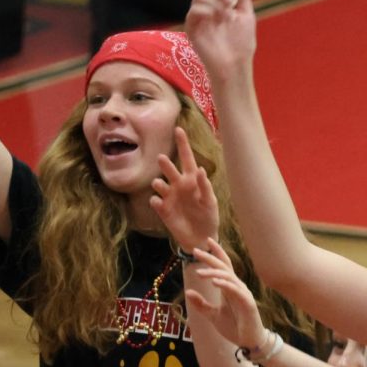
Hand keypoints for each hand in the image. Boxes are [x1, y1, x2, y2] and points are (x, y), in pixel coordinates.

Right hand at [150, 127, 218, 249]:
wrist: (201, 237)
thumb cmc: (208, 217)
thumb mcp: (210, 202)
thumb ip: (205, 186)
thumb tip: (199, 170)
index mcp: (192, 180)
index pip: (187, 159)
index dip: (183, 144)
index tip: (178, 129)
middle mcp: (178, 186)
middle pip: (170, 170)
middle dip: (166, 165)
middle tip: (162, 159)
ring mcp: (169, 197)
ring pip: (159, 184)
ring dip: (158, 183)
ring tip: (159, 184)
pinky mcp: (163, 210)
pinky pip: (156, 202)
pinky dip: (156, 201)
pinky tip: (158, 202)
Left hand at [184, 238, 268, 348]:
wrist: (248, 342)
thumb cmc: (234, 327)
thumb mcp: (213, 315)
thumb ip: (201, 304)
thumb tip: (188, 292)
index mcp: (229, 288)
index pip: (223, 266)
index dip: (215, 254)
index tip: (203, 244)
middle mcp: (237, 287)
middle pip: (224, 267)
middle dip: (211, 257)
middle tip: (196, 251)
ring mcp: (243, 294)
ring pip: (229, 277)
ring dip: (214, 272)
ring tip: (199, 273)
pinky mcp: (248, 303)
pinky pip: (236, 290)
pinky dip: (225, 285)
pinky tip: (215, 282)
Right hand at [185, 0, 256, 80]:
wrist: (235, 64)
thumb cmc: (242, 43)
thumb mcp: (247, 13)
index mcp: (220, 3)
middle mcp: (207, 7)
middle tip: (231, 3)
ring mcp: (198, 16)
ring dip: (216, 0)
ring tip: (227, 14)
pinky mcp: (191, 26)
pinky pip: (195, 7)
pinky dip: (208, 10)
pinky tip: (217, 19)